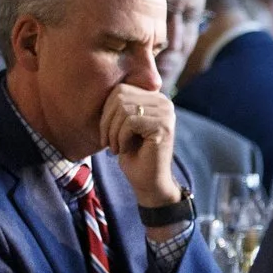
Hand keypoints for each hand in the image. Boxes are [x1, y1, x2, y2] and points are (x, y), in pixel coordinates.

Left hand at [99, 84, 182, 207]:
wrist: (149, 183)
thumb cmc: (133, 156)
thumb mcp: (122, 125)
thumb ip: (120, 106)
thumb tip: (106, 88)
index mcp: (154, 98)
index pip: (121, 89)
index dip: (106, 110)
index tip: (106, 133)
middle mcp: (164, 102)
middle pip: (121, 96)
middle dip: (107, 121)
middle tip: (108, 142)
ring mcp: (166, 113)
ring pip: (124, 109)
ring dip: (113, 132)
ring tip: (115, 148)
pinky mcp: (164, 126)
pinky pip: (130, 122)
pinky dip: (120, 138)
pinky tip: (123, 150)